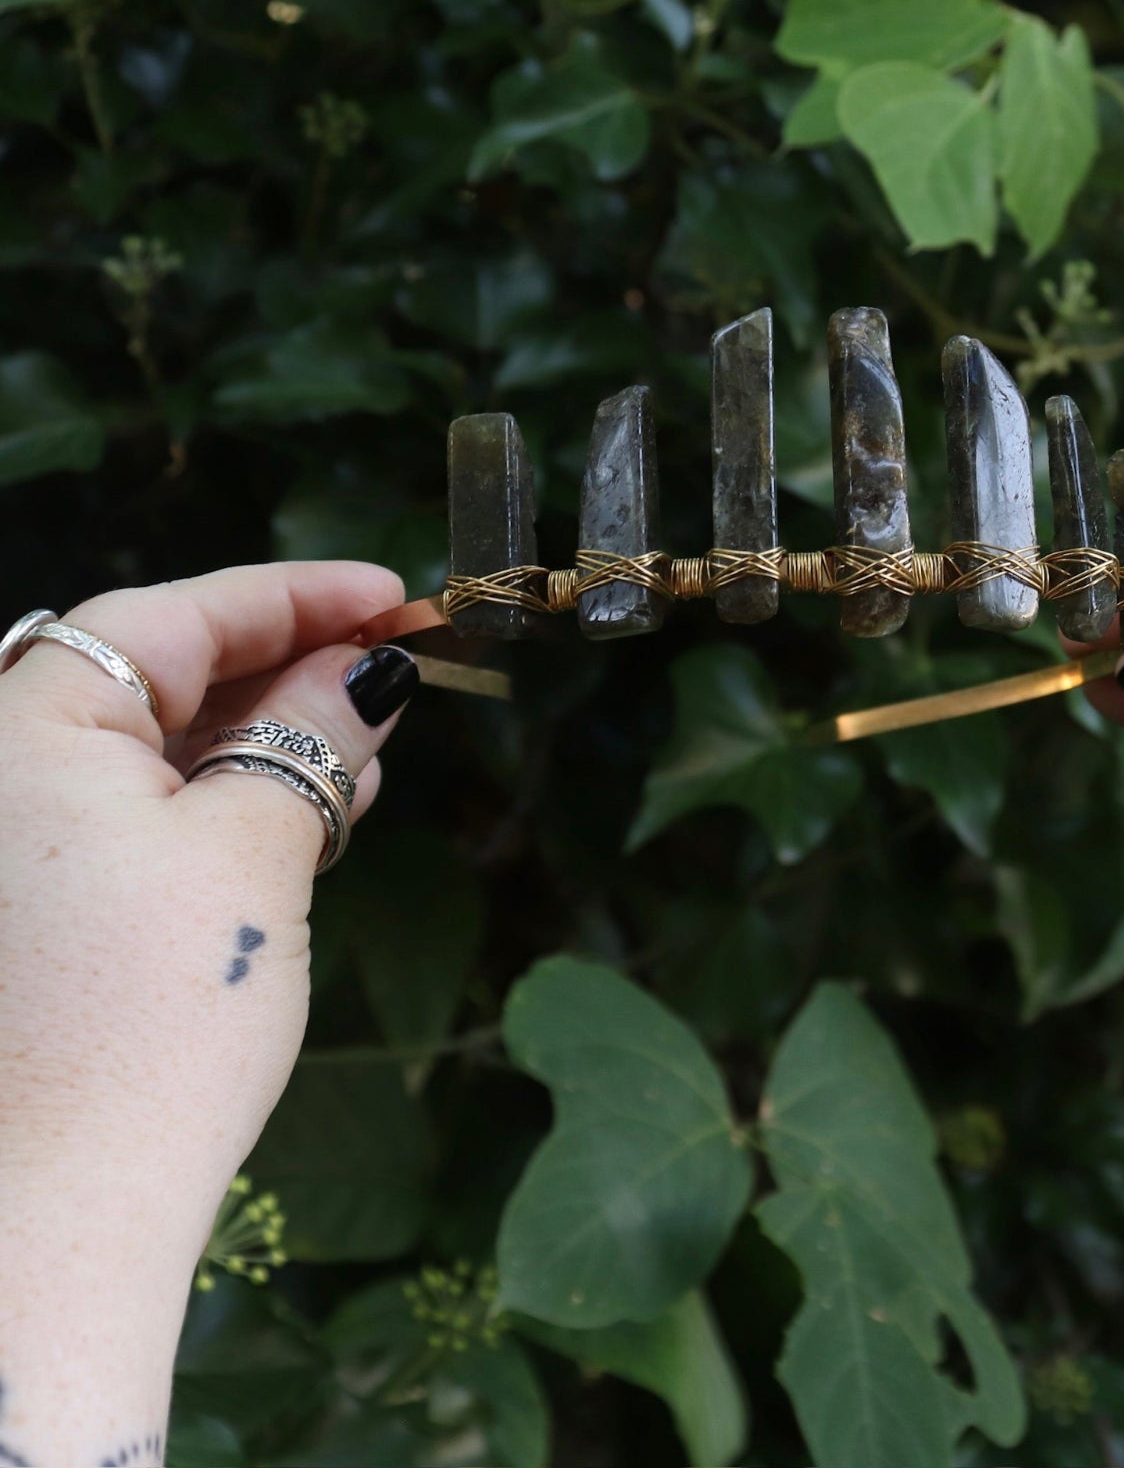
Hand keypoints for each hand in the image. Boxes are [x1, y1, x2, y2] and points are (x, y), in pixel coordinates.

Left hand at [0, 562, 414, 1462]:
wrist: (50, 1219)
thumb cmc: (153, 1017)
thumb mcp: (254, 852)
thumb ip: (312, 737)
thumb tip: (371, 667)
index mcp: (22, 727)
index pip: (173, 618)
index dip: (295, 595)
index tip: (394, 593)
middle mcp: (0, 771)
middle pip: (158, 677)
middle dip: (287, 670)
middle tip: (395, 673)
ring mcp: (15, 846)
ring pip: (154, 751)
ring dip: (266, 742)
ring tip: (368, 756)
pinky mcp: (37, 909)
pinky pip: (136, 817)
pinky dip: (224, 804)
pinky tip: (307, 817)